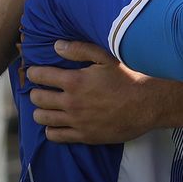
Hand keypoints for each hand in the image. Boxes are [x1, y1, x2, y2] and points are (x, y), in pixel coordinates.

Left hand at [27, 41, 157, 143]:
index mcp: (74, 81)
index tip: (34, 72)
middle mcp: (71, 102)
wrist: (148, 105)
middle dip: (35, 92)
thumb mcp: (107, 57)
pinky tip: (56, 123)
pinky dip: (51, 129)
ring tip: (47, 106)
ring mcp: (76, 121)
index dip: (34, 73)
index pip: (41, 76)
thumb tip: (56, 46)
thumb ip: (80, 50)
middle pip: (38, 98)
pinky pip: (55, 136)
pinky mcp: (84, 136)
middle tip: (41, 89)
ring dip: (40, 111)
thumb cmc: (129, 78)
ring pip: (42, 118)